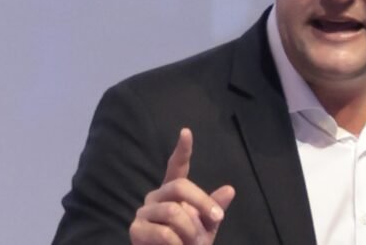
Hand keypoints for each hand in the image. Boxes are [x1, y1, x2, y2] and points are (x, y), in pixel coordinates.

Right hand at [129, 128, 235, 244]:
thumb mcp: (206, 227)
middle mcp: (156, 197)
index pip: (176, 168)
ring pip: (172, 211)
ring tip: (192, 243)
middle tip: (217, 218)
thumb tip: (229, 189)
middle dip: (202, 202)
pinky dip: (177, 244)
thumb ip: (214, 208)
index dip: (181, 150)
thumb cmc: (188, 244)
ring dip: (190, 231)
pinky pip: (163, 232)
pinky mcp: (136, 230)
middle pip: (179, 186)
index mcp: (172, 193)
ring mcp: (143, 213)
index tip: (187, 132)